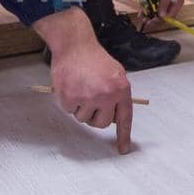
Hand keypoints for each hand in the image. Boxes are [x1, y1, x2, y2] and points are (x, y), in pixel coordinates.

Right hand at [33, 7, 134, 153]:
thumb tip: (114, 116)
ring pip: (83, 119)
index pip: (125, 118)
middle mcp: (107, 95)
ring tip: (80, 87)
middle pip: (101, 123)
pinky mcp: (71, 97)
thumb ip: (117, 94)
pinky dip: (68, 101)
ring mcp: (88, 97)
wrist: (75, 44)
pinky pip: (70, 111)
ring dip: (80, 108)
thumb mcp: (115, 73)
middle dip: (95, 116)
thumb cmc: (94, 58)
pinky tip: (70, 86)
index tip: (123, 149)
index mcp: (121, 89)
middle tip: (90, 101)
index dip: (124, 135)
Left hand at [138, 0, 183, 21]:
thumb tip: (162, 16)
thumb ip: (165, 4)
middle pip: (162, 17)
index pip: (171, 16)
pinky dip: (145, 12)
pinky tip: (141, 14)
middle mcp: (169, 5)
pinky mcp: (153, 1)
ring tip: (143, 19)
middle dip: (154, 20)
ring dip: (148, 17)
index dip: (163, 20)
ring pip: (154, 14)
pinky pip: (149, 9)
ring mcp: (160, 3)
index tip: (155, 20)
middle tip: (147, 21)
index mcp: (176, 3)